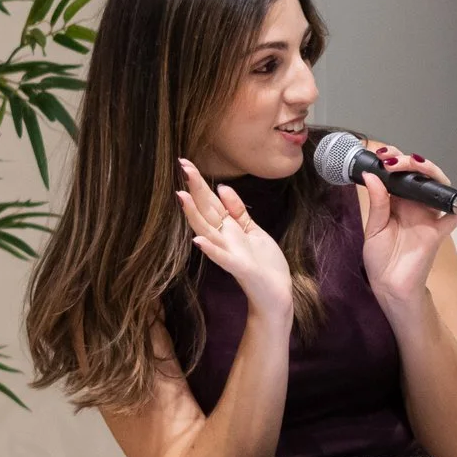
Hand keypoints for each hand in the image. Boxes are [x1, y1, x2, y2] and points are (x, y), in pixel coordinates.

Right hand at [175, 159, 293, 319]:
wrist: (276, 294)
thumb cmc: (265, 264)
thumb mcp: (253, 231)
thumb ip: (238, 211)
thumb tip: (222, 187)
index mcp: (229, 228)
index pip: (211, 201)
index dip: (199, 183)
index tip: (185, 162)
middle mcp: (225, 238)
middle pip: (207, 210)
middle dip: (195, 189)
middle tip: (182, 166)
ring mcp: (230, 253)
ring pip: (208, 230)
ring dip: (194, 215)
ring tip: (181, 196)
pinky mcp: (240, 268)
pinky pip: (223, 257)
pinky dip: (211, 249)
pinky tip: (199, 239)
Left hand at [355, 143, 456, 314]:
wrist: (390, 286)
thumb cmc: (381, 260)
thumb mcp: (374, 228)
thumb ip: (377, 202)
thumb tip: (372, 176)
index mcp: (396, 204)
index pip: (399, 176)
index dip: (393, 162)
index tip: (383, 156)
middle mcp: (414, 207)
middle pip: (419, 177)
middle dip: (409, 162)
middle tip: (395, 160)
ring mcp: (428, 218)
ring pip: (436, 189)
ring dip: (429, 172)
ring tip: (416, 163)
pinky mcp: (438, 231)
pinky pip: (456, 216)